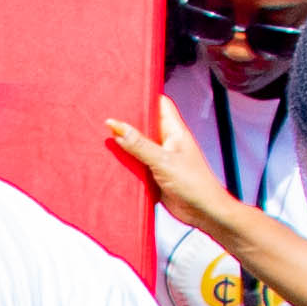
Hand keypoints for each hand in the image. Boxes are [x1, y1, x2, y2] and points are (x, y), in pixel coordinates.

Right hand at [101, 109, 256, 246]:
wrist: (204, 212)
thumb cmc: (195, 184)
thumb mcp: (163, 161)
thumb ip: (139, 144)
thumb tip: (117, 126)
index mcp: (174, 131)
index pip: (159, 104)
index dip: (144, 96)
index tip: (124, 93)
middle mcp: (167, 142)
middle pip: (144, 124)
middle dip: (127, 121)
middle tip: (106, 117)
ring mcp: (160, 158)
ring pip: (138, 146)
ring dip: (124, 145)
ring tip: (103, 139)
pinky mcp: (154, 175)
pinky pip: (137, 165)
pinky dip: (126, 165)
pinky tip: (112, 164)